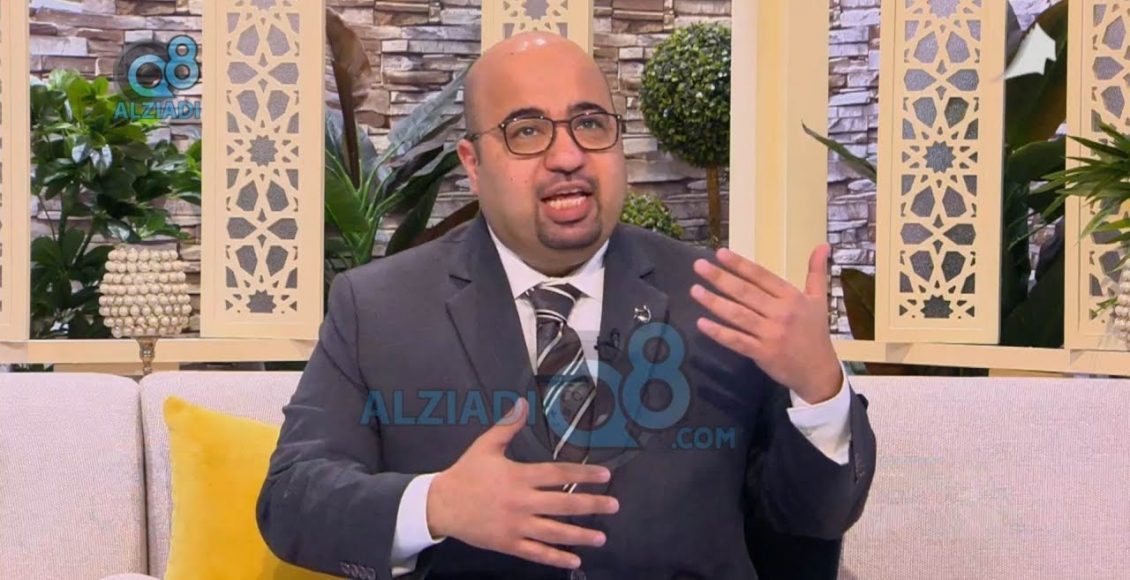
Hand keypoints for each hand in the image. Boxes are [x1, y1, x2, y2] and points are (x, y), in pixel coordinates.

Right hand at [426, 398, 619, 568]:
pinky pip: (536, 552)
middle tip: (614, 505)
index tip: (605, 476)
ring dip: (581, 535)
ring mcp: (516, 525)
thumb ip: (508, 426)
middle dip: (592, 505)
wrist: (441, 505)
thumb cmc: (466, 474)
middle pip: (564, 504)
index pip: (559, 475)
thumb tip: (522, 403)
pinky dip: (556, 558)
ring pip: (554, 532)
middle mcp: (522, 502)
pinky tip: (574, 561)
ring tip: (602, 537)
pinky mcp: (508, 543)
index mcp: (519, 476)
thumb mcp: (485, 446)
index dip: (583, 475)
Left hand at [690, 243, 842, 402]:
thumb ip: (816, 272)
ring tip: (694, 290)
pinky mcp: (762, 353)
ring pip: (738, 315)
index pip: (761, 276)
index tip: (720, 253)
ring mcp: (770, 334)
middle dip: (720, 278)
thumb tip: (822, 245)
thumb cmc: (815, 333)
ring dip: (714, 302)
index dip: (740, 265)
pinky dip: (719, 332)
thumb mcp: (819, 299)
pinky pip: (737, 340)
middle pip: (746, 293)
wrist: (819, 371)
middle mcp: (780, 313)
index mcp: (791, 297)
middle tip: (698, 266)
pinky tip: (701, 323)